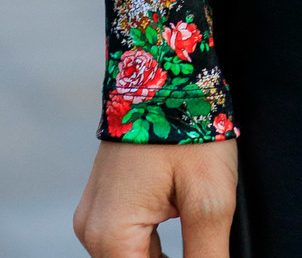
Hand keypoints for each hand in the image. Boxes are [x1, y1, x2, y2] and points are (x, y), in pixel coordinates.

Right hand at [73, 138, 237, 257]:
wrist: (164, 64)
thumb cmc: (186, 124)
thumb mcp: (209, 198)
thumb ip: (207, 256)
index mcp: (110, 236)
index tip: (205, 252)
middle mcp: (92, 230)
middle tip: (206, 243)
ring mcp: (95, 213)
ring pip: (133, 257)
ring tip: (196, 232)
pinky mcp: (105, 199)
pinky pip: (129, 238)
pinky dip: (155, 245)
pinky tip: (185, 229)